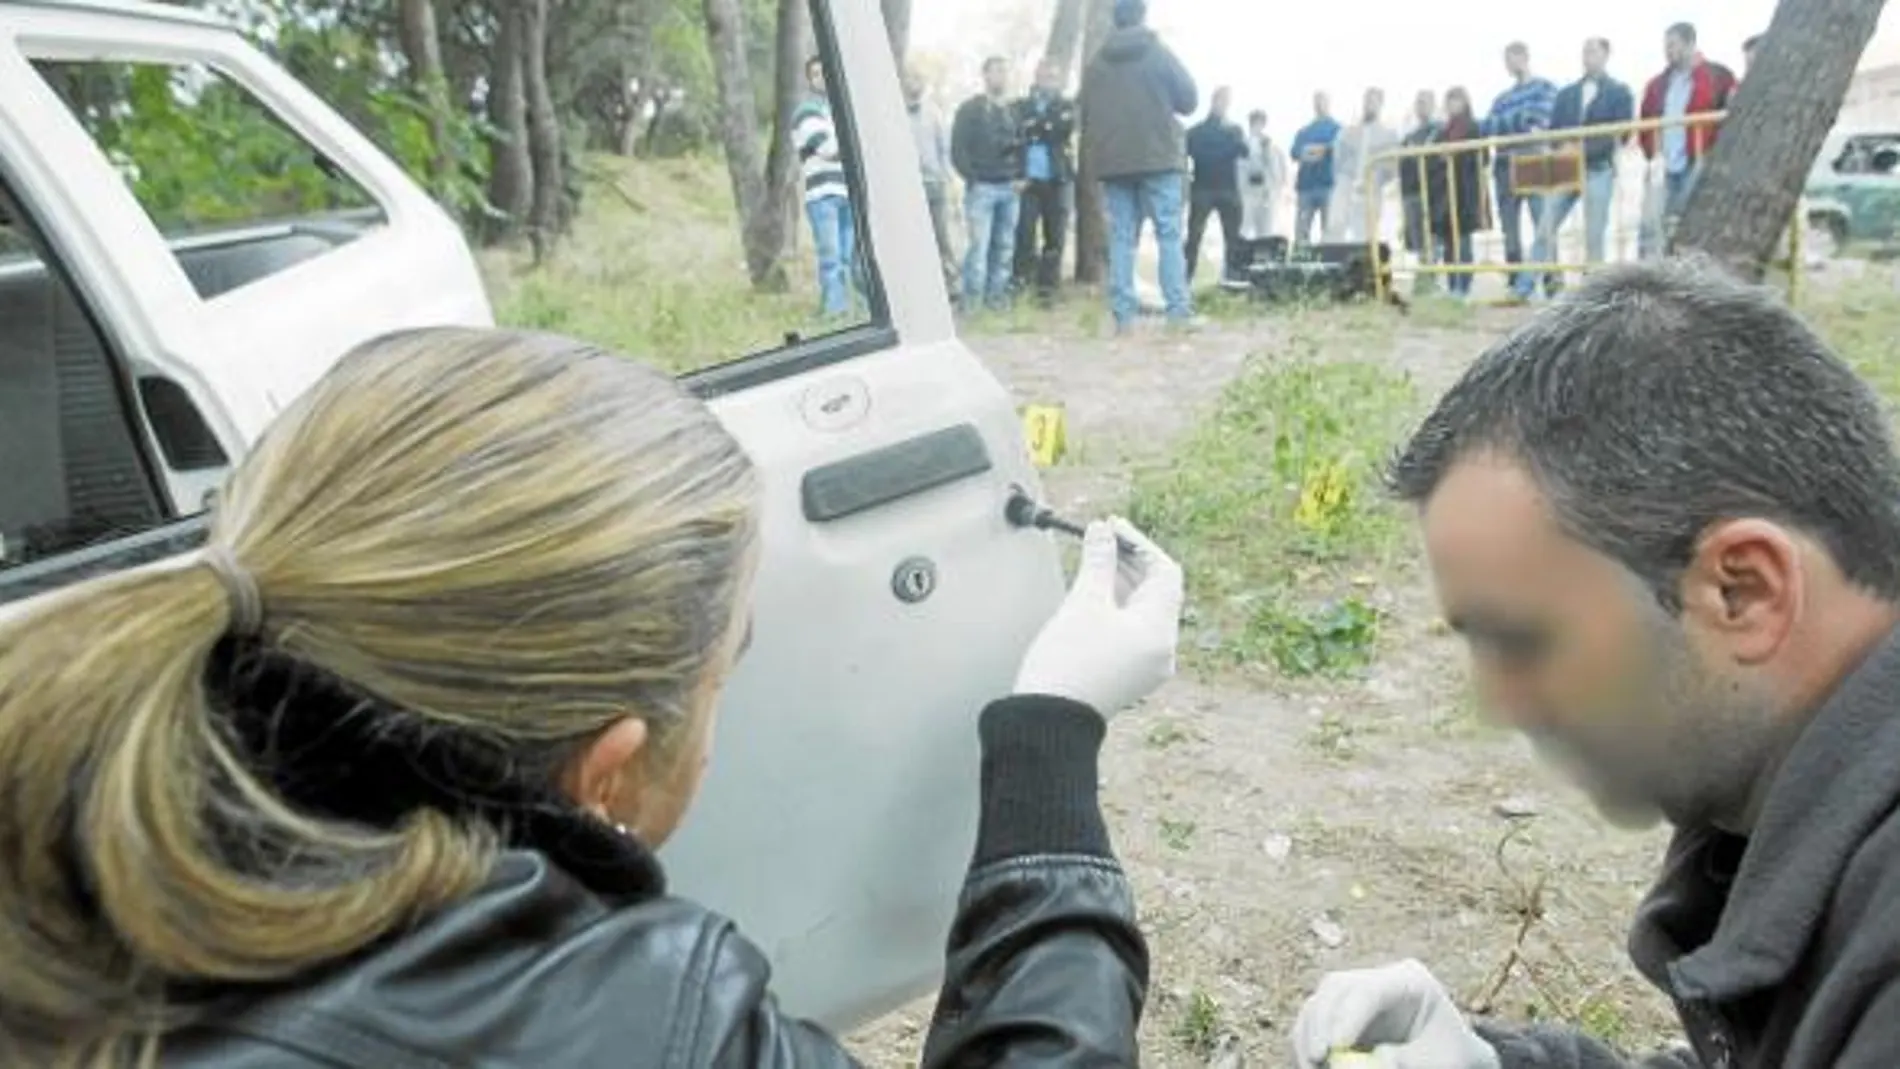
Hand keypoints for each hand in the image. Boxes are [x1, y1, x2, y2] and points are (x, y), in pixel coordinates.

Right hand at [1014, 518, 1182, 714]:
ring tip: (1093, 563)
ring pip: (1143, 611)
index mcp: (1159, 632)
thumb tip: (1101, 531)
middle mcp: (1161, 651)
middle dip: (1130, 562)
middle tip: (1101, 539)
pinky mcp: (1129, 675)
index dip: (1139, 543)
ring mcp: (1147, 666)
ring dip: (1122, 584)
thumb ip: (1098, 560)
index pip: (1165, 572)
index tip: (1112, 526)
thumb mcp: (1083, 602)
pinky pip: (1133, 631)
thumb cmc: (1065, 664)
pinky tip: (1093, 595)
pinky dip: (1117, 608)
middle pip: (1157, 591)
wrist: (1046, 720)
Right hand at [1292, 960, 1499, 1068]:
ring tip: (1311, 1064)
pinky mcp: (1343, 1010)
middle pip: (1337, 986)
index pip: (1371, 989)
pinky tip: (1311, 1062)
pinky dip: (1307, 1040)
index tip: (1337, 1045)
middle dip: (1320, 1022)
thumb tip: (1371, 1064)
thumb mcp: (1440, 1062)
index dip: (1349, 1015)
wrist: (1452, 1053)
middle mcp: (1379, 978)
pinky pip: (1314, 1018)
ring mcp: (1358, 992)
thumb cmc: (1451, 1055)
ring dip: (1308, 1033)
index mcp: (1411, 981)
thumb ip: (1407, 1061)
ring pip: (1320, 1000)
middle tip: (1316, 1056)